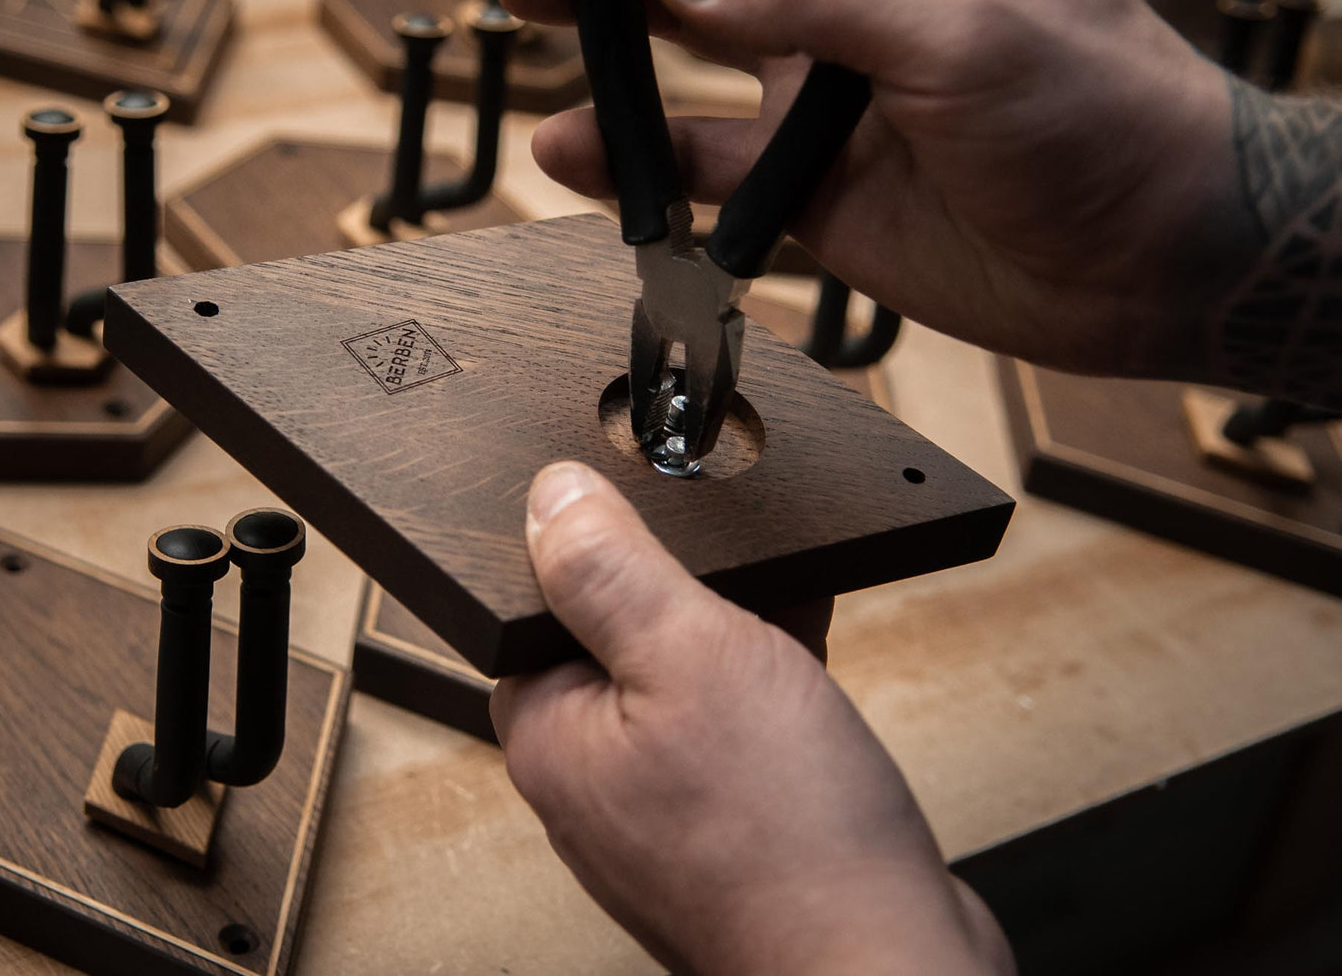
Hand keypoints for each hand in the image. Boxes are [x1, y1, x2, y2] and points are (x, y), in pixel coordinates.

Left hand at [493, 461, 1013, 975]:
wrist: (887, 966)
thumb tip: (550, 495)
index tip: (649, 506)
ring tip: (782, 592)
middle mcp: (597, 775)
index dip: (592, 545)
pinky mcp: (732, 815)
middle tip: (734, 554)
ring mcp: (664, 801)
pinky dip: (769, 669)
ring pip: (686, 672)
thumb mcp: (692, 656)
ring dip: (734, 622)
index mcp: (553, 736)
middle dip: (680, 583)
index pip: (536, 606)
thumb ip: (612, 570)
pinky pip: (737, 716)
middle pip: (618, 634)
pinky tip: (808, 632)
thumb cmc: (786, 837)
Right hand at [496, 0, 1244, 381]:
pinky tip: (573, 147)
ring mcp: (823, 81)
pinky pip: (699, 158)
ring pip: (686, 34)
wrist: (1148, 260)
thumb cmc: (1099, 111)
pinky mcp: (807, 176)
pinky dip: (634, 156)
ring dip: (601, 20)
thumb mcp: (971, 23)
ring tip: (520, 1)